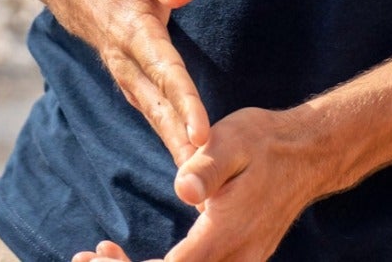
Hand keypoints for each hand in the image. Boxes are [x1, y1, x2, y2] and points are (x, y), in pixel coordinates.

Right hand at [56, 0, 209, 165]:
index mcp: (135, 30)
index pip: (165, 69)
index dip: (184, 101)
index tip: (202, 133)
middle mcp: (128, 61)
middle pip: (158, 105)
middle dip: (180, 140)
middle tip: (202, 176)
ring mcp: (126, 75)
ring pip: (154, 115)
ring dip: (174, 146)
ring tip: (197, 182)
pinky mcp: (131, 82)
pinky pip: (152, 112)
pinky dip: (167, 137)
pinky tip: (186, 160)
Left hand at [70, 105, 316, 261]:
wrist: (306, 153)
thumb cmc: (263, 142)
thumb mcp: (232, 142)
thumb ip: (207, 168)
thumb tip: (183, 189)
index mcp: (227, 233)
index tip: (98, 258)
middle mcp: (235, 259)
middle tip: (85, 260)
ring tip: (101, 255)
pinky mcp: (237, 259)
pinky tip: (127, 256)